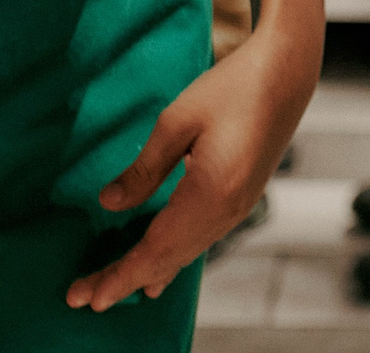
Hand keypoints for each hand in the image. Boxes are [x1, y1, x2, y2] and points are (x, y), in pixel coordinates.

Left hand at [66, 25, 318, 310]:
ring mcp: (239, 207)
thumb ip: (143, 168)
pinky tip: (159, 271)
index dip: (121, 275)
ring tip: (113, 289)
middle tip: (84, 296)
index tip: (88, 296)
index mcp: (211, 192)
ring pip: (186, 253)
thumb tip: (109, 203)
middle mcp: (228, 210)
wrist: (285, 72)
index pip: (157, 248)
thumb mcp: (176, 120)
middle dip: (126, 280)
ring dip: (148, 272)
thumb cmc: (231, 87)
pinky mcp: (242, 198)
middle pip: (169, 258)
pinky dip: (173, 258)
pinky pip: (200, 240)